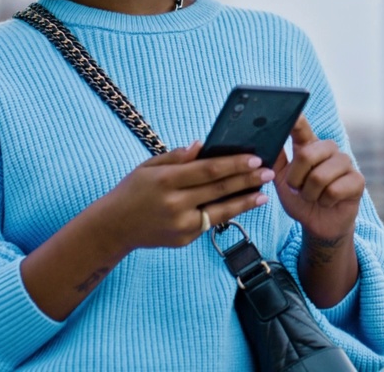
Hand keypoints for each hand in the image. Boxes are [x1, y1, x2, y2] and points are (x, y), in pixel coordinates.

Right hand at [95, 141, 271, 250]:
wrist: (114, 227)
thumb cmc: (133, 190)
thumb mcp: (148, 166)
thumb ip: (176, 156)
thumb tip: (203, 145)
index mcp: (166, 180)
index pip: (208, 170)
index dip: (234, 164)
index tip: (254, 158)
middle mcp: (175, 204)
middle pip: (219, 189)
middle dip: (247, 180)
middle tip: (269, 172)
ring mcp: (181, 225)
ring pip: (221, 211)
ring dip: (245, 201)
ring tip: (264, 194)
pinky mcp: (184, 239)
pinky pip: (210, 223)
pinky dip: (228, 213)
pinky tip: (243, 205)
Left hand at [274, 116, 364, 242]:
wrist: (319, 223)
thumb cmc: (300, 198)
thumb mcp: (281, 180)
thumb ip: (274, 159)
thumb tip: (263, 139)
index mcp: (310, 146)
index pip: (301, 127)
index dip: (296, 120)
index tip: (290, 113)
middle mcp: (329, 149)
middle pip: (307, 155)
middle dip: (296, 179)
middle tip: (298, 189)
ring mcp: (346, 163)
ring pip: (319, 177)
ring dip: (310, 194)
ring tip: (313, 197)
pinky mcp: (357, 180)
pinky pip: (333, 190)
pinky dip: (324, 202)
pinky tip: (328, 202)